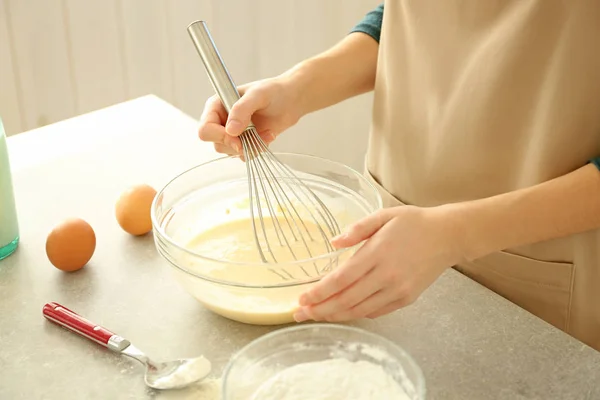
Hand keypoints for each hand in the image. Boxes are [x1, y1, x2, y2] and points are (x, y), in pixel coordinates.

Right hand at [198, 77, 302, 155]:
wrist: (290, 101)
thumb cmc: (273, 92)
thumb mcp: (258, 95)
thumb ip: (242, 109)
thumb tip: (231, 130)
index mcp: (216, 106)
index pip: (205, 129)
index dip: (219, 136)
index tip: (237, 138)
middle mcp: (221, 121)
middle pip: (217, 144)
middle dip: (237, 144)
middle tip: (254, 136)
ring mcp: (232, 133)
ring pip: (231, 151)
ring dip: (251, 146)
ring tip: (266, 132)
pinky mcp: (244, 141)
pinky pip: (244, 155)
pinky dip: (257, 149)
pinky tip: (268, 136)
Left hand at [294, 205, 464, 321]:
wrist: (448, 236)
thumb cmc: (413, 222)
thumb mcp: (383, 215)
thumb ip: (357, 228)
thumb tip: (333, 243)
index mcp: (378, 253)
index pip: (341, 279)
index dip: (319, 292)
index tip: (301, 299)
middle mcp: (387, 276)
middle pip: (346, 300)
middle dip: (320, 309)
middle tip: (299, 314)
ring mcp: (398, 290)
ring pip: (359, 310)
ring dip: (335, 315)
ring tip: (316, 315)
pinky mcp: (406, 299)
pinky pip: (376, 312)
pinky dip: (356, 314)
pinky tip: (342, 312)